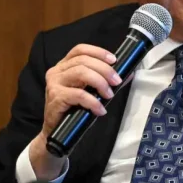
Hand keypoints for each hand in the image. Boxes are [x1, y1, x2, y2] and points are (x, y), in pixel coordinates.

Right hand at [29, 44, 119, 179]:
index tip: (114, 60)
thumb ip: (106, 81)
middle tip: (117, 82)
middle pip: (83, 60)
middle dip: (105, 69)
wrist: (55, 132)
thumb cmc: (74, 109)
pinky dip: (93, 102)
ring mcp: (54, 83)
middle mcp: (57, 71)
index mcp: (64, 65)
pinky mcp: (55, 97)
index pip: (80, 49)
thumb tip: (128, 73)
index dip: (98, 52)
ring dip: (100, 83)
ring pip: (80, 73)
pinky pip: (78, 94)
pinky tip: (100, 110)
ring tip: (109, 95)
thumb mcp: (91, 91)